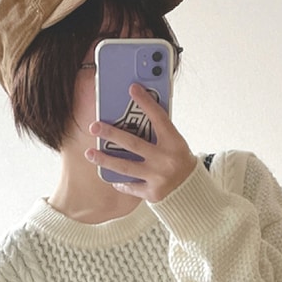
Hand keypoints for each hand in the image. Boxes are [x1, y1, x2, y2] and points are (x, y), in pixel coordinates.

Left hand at [86, 85, 196, 200]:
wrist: (191, 189)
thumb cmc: (178, 159)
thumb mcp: (175, 142)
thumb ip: (159, 131)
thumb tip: (136, 112)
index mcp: (174, 142)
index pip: (159, 118)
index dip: (146, 102)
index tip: (132, 88)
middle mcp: (165, 159)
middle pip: (133, 144)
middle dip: (111, 134)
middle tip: (94, 127)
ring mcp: (158, 177)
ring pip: (126, 167)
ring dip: (105, 160)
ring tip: (90, 154)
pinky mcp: (152, 193)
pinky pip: (130, 186)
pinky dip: (120, 182)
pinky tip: (112, 176)